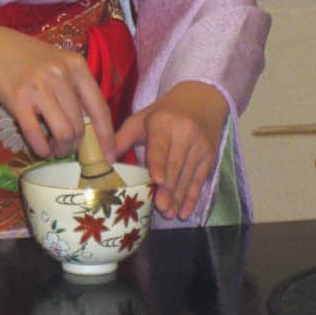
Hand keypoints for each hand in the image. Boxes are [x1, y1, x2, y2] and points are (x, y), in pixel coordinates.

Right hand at [0, 19, 115, 161]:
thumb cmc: (30, 58)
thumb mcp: (60, 63)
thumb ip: (77, 88)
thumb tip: (95, 128)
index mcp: (76, 65)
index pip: (100, 108)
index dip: (106, 136)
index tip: (109, 156)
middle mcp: (60, 74)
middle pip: (80, 125)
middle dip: (75, 145)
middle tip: (66, 147)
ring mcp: (39, 86)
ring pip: (63, 133)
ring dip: (60, 148)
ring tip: (54, 148)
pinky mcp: (18, 99)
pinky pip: (37, 135)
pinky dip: (41, 149)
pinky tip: (40, 148)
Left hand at [113, 81, 227, 220]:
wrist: (201, 100)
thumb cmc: (164, 113)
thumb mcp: (142, 119)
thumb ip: (122, 138)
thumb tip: (105, 160)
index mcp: (163, 121)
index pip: (160, 145)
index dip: (159, 163)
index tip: (158, 180)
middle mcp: (185, 131)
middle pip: (176, 164)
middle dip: (169, 188)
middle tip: (161, 208)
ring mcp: (200, 144)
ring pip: (188, 175)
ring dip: (179, 197)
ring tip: (169, 214)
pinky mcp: (210, 155)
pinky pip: (200, 179)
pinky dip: (193, 197)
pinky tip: (185, 211)